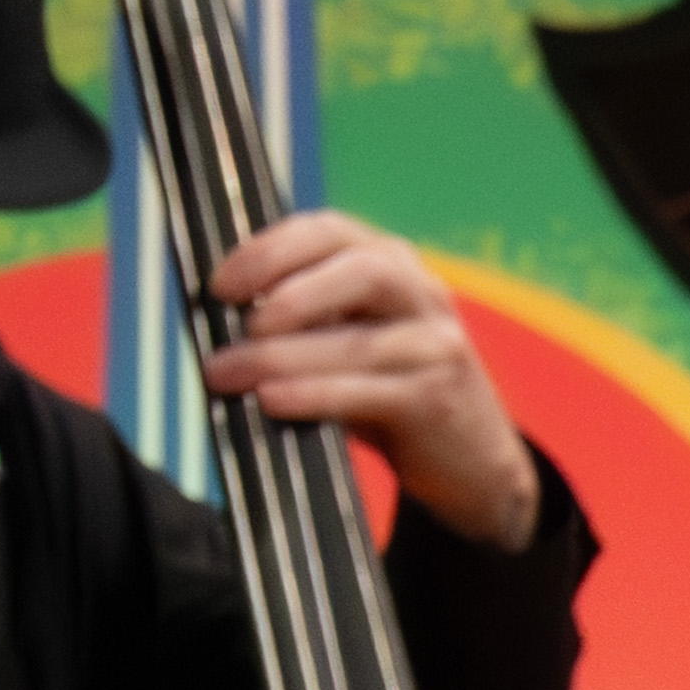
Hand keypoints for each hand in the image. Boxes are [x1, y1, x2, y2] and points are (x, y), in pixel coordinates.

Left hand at [192, 208, 536, 547]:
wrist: (473, 459)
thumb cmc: (393, 389)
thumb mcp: (352, 336)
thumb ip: (303, 317)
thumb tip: (216, 319)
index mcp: (394, 264)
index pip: (331, 231)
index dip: (271, 248)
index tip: (221, 284)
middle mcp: (423, 295)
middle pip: (362, 271)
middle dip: (290, 293)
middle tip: (235, 321)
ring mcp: (437, 347)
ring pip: (357, 341)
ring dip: (282, 356)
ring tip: (227, 373)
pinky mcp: (438, 399)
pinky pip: (368, 391)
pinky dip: (313, 395)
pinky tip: (273, 400)